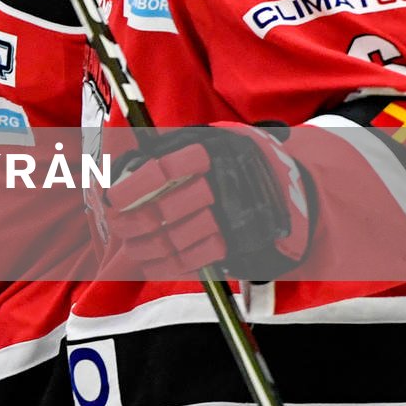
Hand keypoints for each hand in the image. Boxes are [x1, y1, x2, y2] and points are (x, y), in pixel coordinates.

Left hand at [100, 123, 312, 278]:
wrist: (292, 184)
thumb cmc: (231, 159)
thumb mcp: (208, 140)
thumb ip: (169, 150)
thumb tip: (120, 170)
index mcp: (212, 150)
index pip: (164, 169)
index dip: (134, 186)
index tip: (113, 198)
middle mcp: (224, 183)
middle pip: (167, 209)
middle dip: (133, 222)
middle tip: (117, 225)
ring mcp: (234, 216)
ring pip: (178, 238)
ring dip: (146, 247)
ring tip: (131, 246)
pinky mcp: (241, 242)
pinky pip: (197, 259)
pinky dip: (167, 265)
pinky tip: (149, 264)